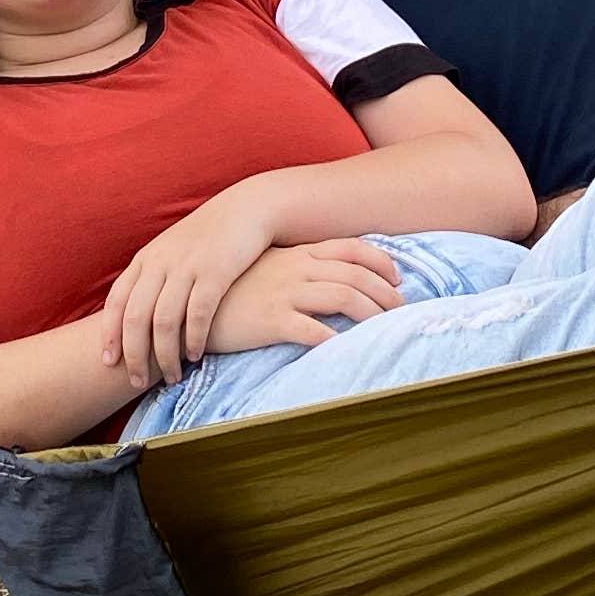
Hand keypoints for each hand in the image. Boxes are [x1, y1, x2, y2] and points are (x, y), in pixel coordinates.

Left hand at [99, 183, 282, 385]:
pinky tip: (195, 356)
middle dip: (135, 355)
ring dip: (165, 355)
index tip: (108, 362)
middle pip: (136, 317)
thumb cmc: (209, 238)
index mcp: (146, 259)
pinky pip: (198, 314)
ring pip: (165, 321)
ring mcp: (188, 266)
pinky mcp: (216, 271)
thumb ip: (153, 279)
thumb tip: (136, 320)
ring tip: (171, 377)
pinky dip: (193, 339)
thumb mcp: (172, 251)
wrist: (247, 209)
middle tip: (138, 382)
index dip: (110, 334)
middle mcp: (161, 262)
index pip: (117, 301)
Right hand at [209, 237, 402, 354]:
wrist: (190, 305)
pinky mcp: (271, 320)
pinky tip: (349, 348)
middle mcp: (295, 269)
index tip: (398, 278)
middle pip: (354, 274)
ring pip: (342, 297)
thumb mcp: (267, 270)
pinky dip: (335, 339)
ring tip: (387, 329)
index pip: (349, 247)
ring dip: (371, 313)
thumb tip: (331, 281)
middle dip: (385, 292)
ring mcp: (283, 292)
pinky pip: (312, 329)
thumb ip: (297, 270)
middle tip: (404, 310)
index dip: (380, 261)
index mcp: (296, 254)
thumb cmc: (231, 291)